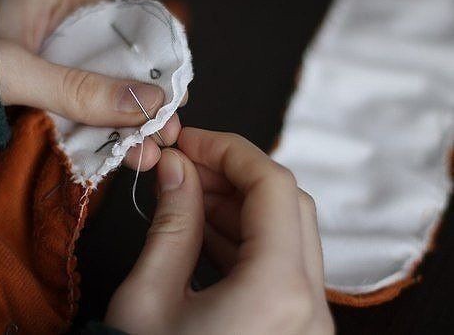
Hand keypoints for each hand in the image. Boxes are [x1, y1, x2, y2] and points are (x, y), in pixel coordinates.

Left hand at [0, 0, 182, 169]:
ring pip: (104, 97)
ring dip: (128, 125)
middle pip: (119, 66)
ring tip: (151, 152)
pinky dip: (104, 139)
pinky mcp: (47, 105)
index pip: (124, 25)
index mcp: (59, 6)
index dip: (153, 57)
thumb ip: (82, 89)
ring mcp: (56, 73)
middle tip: (168, 129)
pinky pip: (84, 120)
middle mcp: (63, 38)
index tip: (176, 88)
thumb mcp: (20, 71)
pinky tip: (127, 156)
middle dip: (144, 101)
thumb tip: (150, 103)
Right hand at [105, 128, 333, 333]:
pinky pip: (276, 264)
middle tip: (185, 163)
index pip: (272, 185)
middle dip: (232, 174)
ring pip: (283, 233)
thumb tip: (176, 169)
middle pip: (286, 204)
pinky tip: (202, 228)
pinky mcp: (292, 327)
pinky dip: (242, 238)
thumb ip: (171, 223)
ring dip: (236, 204)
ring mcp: (305, 318)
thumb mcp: (149, 298)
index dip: (230, 150)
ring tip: (186, 192)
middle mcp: (306, 304)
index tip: (192, 139)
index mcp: (277, 291)